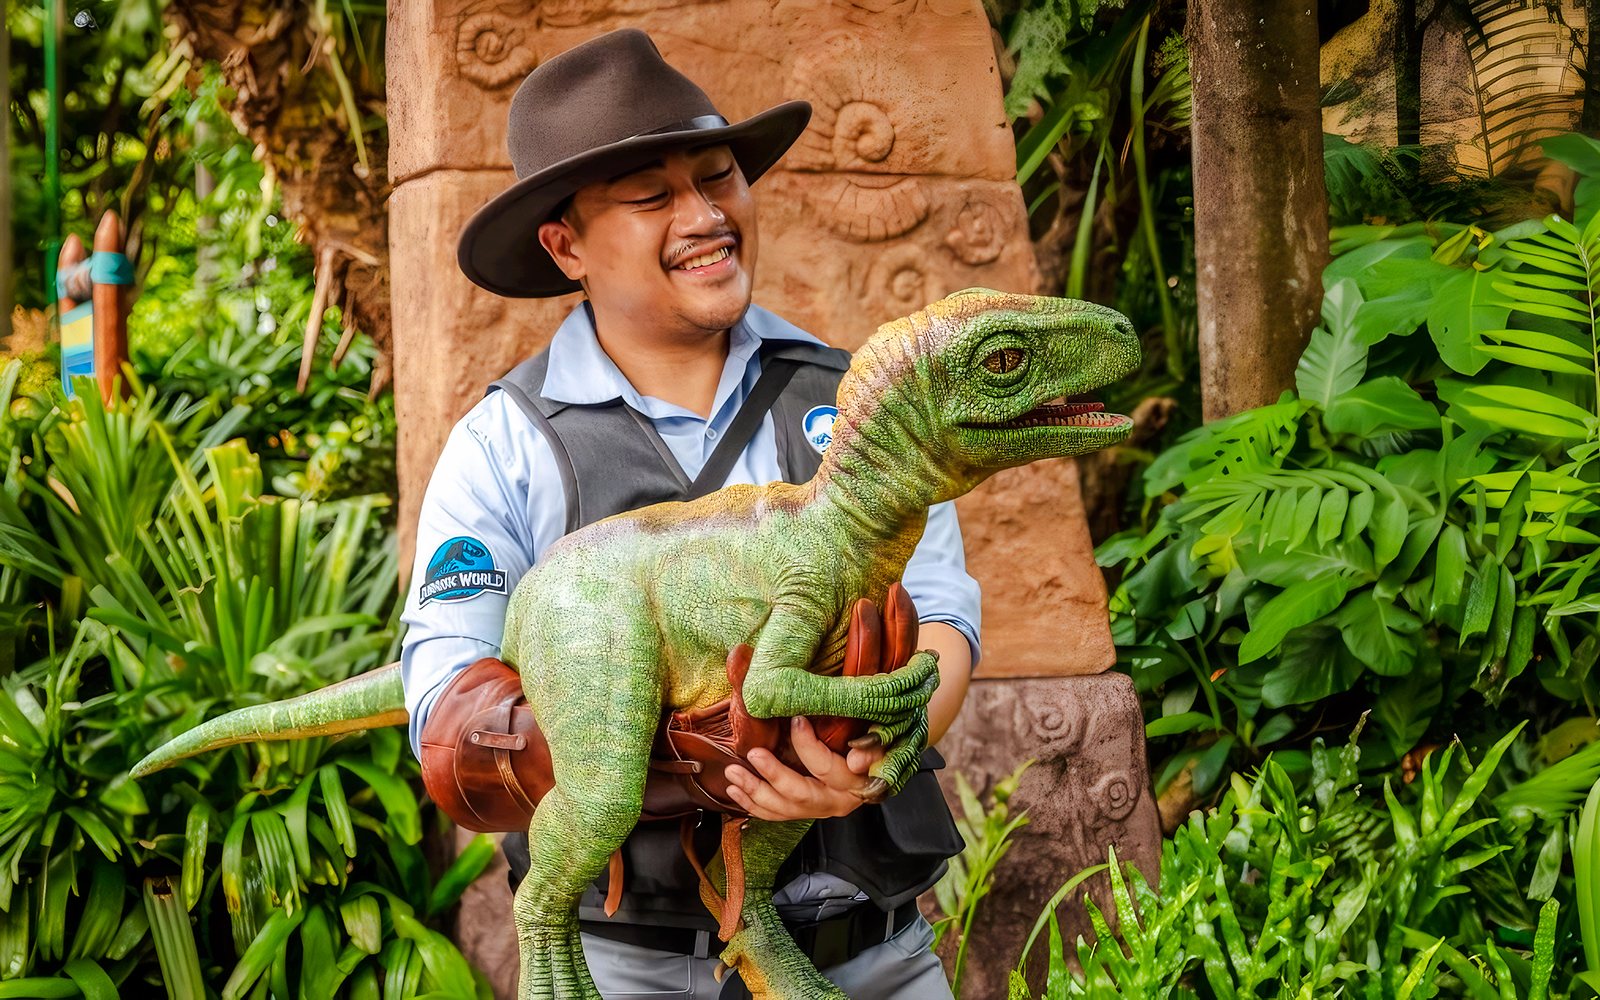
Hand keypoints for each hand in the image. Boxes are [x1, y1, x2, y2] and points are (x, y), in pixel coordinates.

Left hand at [723, 716, 888, 820]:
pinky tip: (736, 791)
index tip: (796, 719)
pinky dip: (753, 805)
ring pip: (783, 809)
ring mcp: (818, 810)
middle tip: (753, 754)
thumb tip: (856, 759)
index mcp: (855, 785)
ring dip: (754, 791)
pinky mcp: (804, 812)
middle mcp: (836, 802)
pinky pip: (775, 815)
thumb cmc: (876, 748)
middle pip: (800, 794)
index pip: (828, 768)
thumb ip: (874, 747)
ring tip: (733, 772)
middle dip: (773, 775)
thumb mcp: (883, 742)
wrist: (876, 770)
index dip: (809, 746)